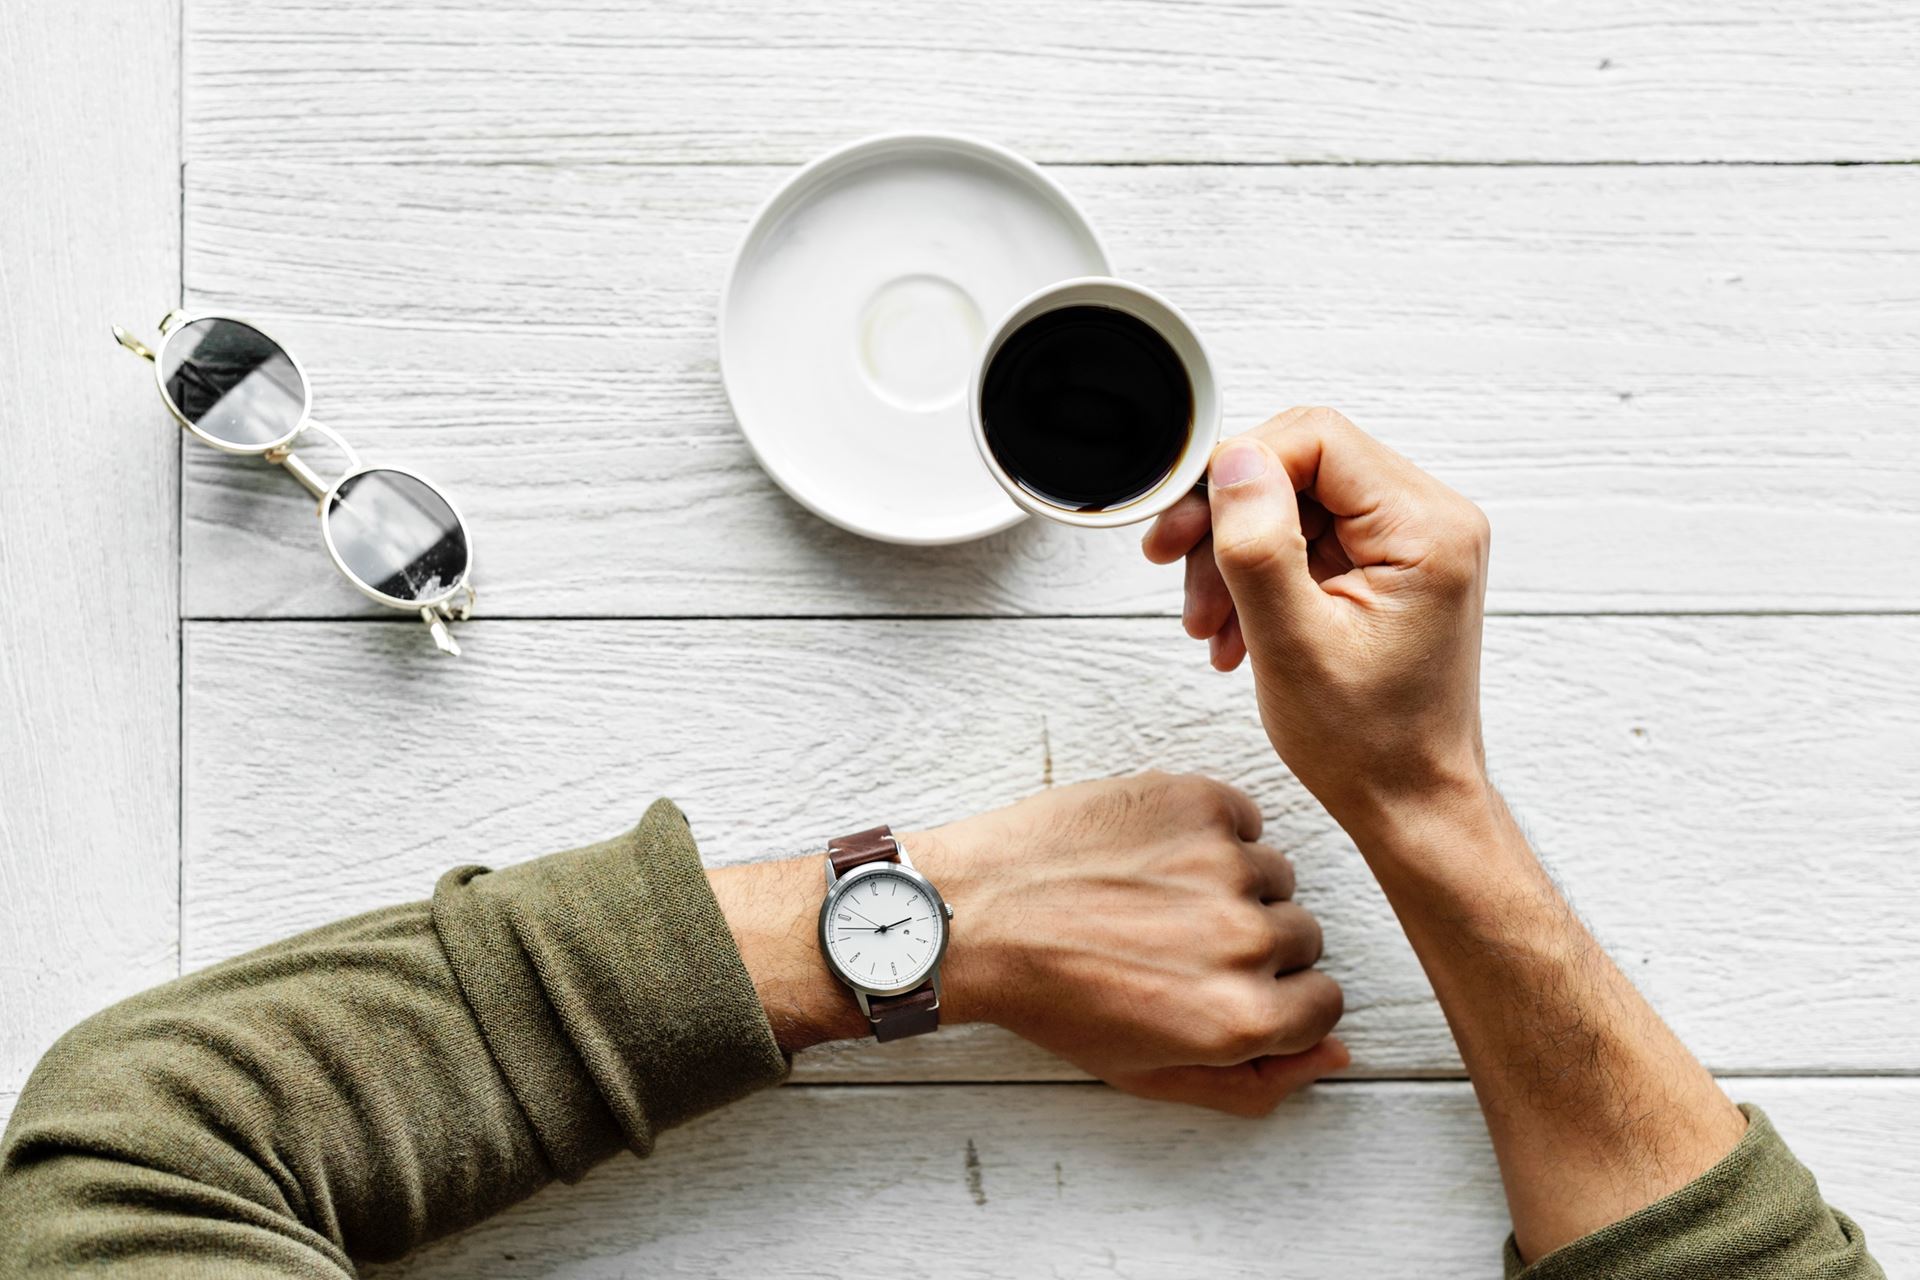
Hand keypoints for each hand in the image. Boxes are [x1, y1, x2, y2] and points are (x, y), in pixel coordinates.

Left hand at [913, 771, 1346, 1116]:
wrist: (977, 913)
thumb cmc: (1053, 998)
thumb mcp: (1149, 1072)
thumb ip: (1255, 1082)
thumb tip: (1338, 1055)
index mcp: (1240, 1018)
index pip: (1325, 1003)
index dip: (1277, 997)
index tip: (1225, 985)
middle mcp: (1244, 940)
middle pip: (1304, 936)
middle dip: (1252, 943)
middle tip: (1174, 942)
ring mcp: (1224, 863)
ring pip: (1274, 874)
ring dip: (1231, 884)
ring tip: (1154, 896)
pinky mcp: (1198, 801)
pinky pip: (1243, 817)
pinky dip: (1209, 831)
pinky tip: (1150, 854)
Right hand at [1142, 407, 1492, 836]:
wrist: (1409, 803)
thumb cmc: (1369, 745)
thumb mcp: (1292, 643)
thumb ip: (1259, 543)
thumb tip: (1235, 461)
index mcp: (1426, 530)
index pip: (1317, 440)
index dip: (1238, 469)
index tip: (1187, 522)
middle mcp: (1432, 522)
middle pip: (1302, 466)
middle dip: (1229, 519)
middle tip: (1175, 565)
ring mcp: (1413, 545)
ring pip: (1296, 503)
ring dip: (1236, 556)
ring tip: (1207, 623)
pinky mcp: (1391, 568)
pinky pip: (1310, 539)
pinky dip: (1261, 577)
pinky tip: (1234, 629)